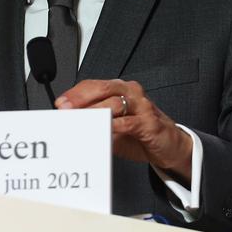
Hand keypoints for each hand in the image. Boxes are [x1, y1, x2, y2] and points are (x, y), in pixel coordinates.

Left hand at [55, 79, 191, 181]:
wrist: (171, 146)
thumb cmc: (140, 134)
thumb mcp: (113, 127)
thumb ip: (94, 123)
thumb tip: (70, 126)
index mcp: (119, 90)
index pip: (92, 85)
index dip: (74, 93)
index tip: (60, 104)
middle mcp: (130, 93)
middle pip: (101, 88)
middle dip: (80, 99)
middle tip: (65, 110)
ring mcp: (141, 106)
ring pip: (113, 103)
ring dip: (93, 114)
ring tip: (78, 123)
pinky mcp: (150, 122)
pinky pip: (127, 123)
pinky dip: (112, 127)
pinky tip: (102, 132)